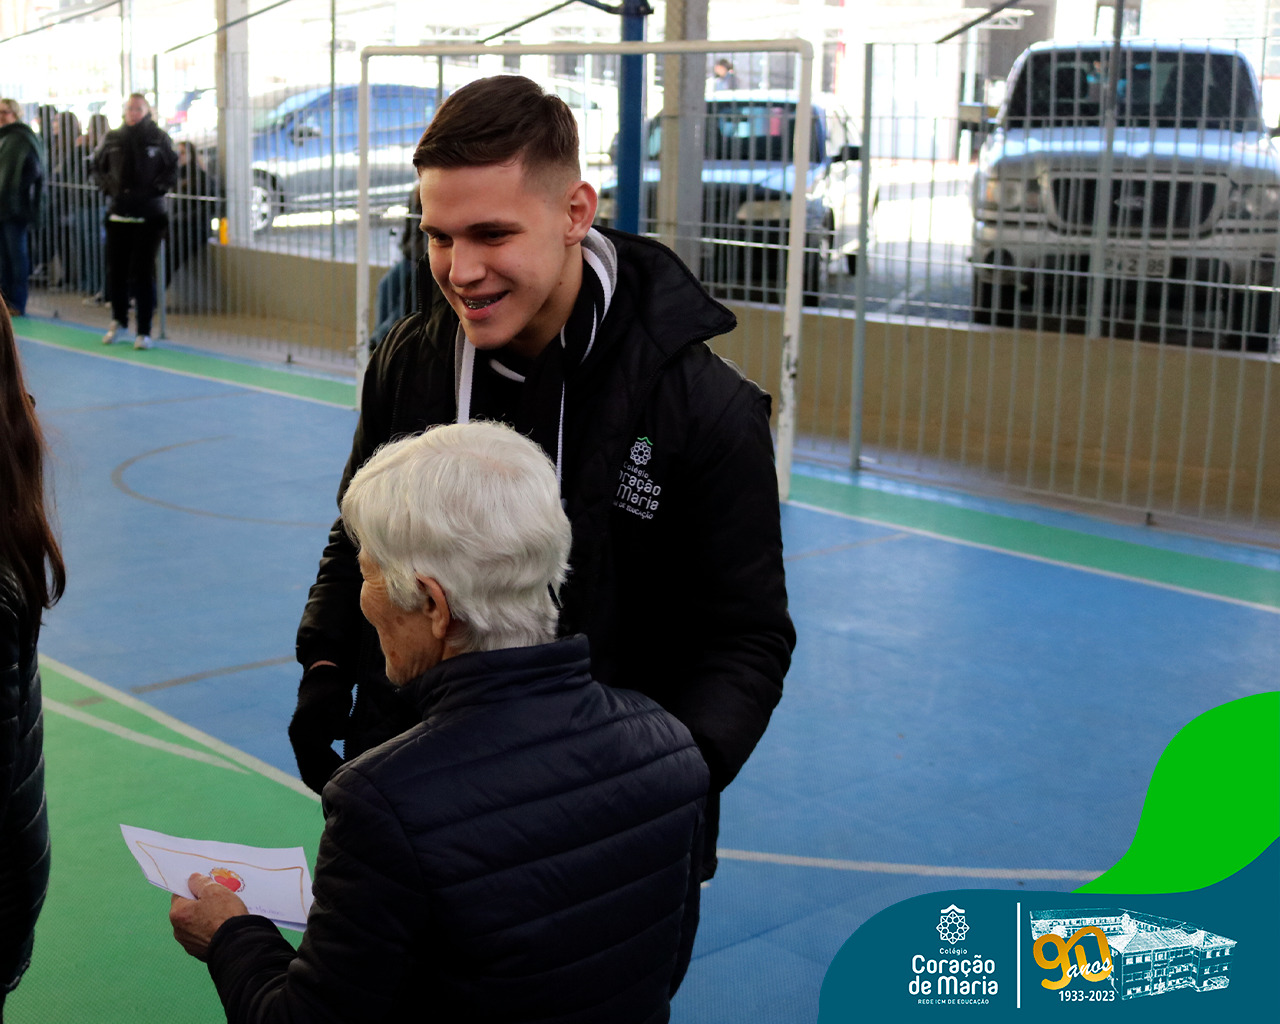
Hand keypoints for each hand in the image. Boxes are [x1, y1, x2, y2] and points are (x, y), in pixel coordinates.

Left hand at [169, 872, 248, 960]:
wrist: (238, 945)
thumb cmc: (225, 915)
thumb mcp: (214, 890)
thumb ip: (200, 882)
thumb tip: (192, 879)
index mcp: (177, 914)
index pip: (180, 894)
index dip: (194, 888)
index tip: (207, 888)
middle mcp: (178, 931)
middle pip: (188, 910)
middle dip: (200, 904)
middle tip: (219, 900)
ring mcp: (189, 944)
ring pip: (195, 924)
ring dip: (205, 918)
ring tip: (224, 915)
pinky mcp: (199, 953)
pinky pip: (203, 936)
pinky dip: (210, 931)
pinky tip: (223, 928)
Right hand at [289, 662, 351, 792]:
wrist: (319, 684)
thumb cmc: (333, 690)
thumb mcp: (338, 697)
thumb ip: (338, 715)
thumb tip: (337, 733)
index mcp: (304, 725)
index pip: (318, 753)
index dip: (333, 765)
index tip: (348, 777)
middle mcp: (297, 736)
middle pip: (309, 766)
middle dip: (325, 782)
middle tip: (343, 796)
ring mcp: (299, 743)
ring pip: (307, 771)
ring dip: (321, 785)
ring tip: (337, 800)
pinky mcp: (304, 747)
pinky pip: (309, 768)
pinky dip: (319, 780)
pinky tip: (331, 791)